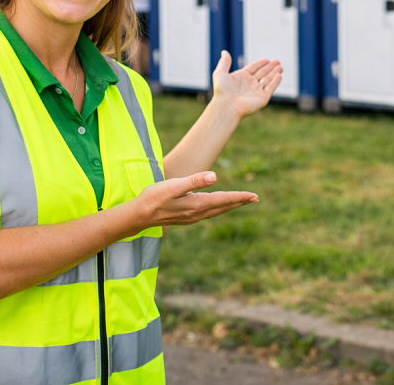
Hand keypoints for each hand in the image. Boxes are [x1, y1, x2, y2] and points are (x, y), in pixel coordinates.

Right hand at [134, 171, 257, 229]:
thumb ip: (194, 181)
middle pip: (224, 207)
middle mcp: (197, 213)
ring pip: (217, 211)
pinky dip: (218, 209)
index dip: (240, 197)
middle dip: (240, 202)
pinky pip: (208, 213)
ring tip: (242, 202)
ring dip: (230, 206)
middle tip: (255, 199)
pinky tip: (218, 208)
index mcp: (197, 204)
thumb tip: (214, 176)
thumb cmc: (154, 197)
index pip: (224, 199)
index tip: (254, 196)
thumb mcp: (174, 185)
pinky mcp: (186, 218)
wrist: (138, 216)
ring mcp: (192, 217)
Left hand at [212, 51, 281, 118]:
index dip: (260, 63)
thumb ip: (224, 62)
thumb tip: (224, 51)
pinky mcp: (262, 98)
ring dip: (274, 73)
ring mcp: (256, 91)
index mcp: (241, 77)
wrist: (227, 106)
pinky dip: (275, 82)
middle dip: (270, 67)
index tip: (267, 60)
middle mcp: (250, 84)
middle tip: (277, 62)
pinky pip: (270, 88)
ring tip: (281, 67)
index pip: (253, 68)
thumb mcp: (220, 73)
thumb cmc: (222, 91)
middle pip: (262, 73)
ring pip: (268, 80)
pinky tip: (279, 75)